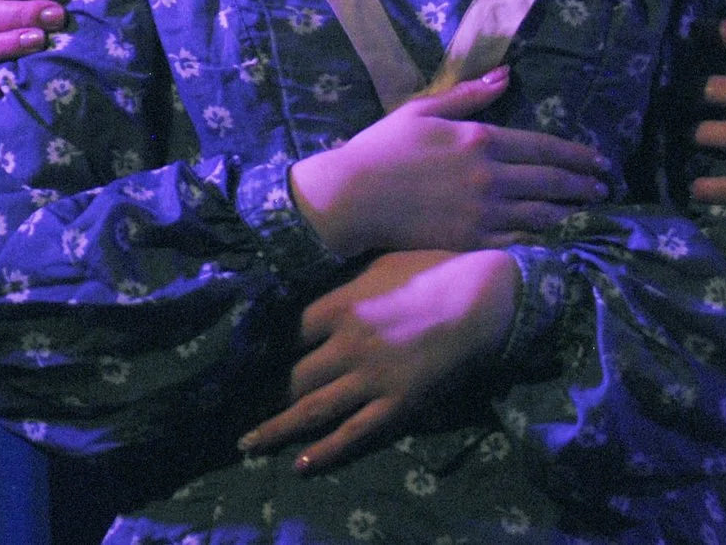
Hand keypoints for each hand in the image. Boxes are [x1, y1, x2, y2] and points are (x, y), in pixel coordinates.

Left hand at [238, 248, 518, 471]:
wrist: (488, 296)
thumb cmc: (438, 268)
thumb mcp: (383, 261)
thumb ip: (347, 277)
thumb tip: (317, 277)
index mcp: (341, 305)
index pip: (285, 332)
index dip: (262, 348)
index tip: (242, 359)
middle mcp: (347, 345)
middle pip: (291, 376)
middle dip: (262, 393)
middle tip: (237, 407)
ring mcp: (371, 378)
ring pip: (311, 410)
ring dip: (275, 430)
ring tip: (248, 444)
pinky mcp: (397, 404)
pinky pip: (353, 434)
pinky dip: (324, 452)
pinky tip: (300, 464)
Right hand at [289, 68, 611, 255]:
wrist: (350, 197)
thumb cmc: (382, 148)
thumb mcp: (424, 109)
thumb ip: (469, 94)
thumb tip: (506, 75)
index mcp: (480, 139)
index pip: (543, 146)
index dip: (576, 154)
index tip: (599, 160)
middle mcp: (489, 176)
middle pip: (550, 181)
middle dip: (582, 184)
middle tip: (605, 187)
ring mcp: (481, 212)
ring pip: (541, 213)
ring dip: (570, 212)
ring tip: (590, 212)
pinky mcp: (469, 241)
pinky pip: (517, 240)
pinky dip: (542, 239)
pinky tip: (558, 239)